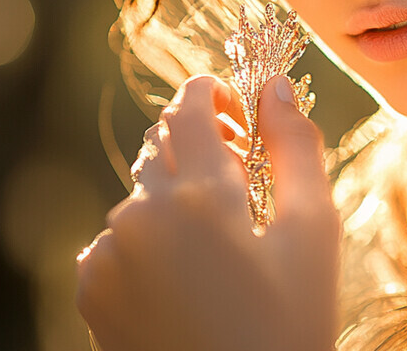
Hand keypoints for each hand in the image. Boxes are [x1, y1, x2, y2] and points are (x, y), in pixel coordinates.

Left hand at [76, 75, 339, 350]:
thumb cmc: (289, 320)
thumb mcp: (311, 228)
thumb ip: (294, 145)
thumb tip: (275, 86)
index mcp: (197, 192)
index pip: (189, 103)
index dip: (216, 93)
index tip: (241, 117)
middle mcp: (139, 214)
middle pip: (163, 140)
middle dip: (203, 142)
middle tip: (244, 177)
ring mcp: (109, 253)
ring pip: (143, 186)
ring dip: (179, 187)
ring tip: (222, 233)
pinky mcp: (95, 288)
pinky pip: (122, 231)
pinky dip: (153, 229)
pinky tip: (190, 269)